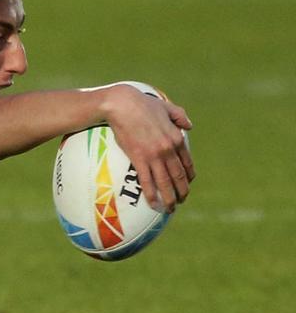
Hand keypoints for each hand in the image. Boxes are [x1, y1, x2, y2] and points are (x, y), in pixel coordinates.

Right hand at [101, 83, 194, 212]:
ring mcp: (154, 156)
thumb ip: (180, 116)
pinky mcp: (138, 159)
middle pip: (179, 176)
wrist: (123, 105)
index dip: (188, 176)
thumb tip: (190, 126)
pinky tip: (153, 203)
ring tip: (170, 209)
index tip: (187, 184)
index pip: (187, 162)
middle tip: (181, 201)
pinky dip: (152, 194)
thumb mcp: (166, 107)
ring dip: (170, 198)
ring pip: (165, 182)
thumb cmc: (142, 104)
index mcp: (177, 138)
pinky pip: (147, 181)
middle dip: (182, 192)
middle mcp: (168, 150)